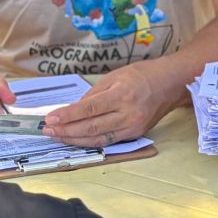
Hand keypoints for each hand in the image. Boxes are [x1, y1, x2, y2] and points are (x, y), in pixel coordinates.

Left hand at [43, 61, 187, 147]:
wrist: (170, 84)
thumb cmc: (141, 75)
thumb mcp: (114, 76)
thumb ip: (94, 94)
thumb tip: (73, 110)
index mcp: (122, 94)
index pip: (89, 109)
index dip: (68, 116)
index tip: (50, 119)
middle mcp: (128, 114)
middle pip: (91, 127)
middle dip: (66, 130)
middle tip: (47, 130)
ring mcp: (133, 127)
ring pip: (98, 139)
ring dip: (74, 140)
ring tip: (57, 137)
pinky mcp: (135, 134)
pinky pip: (108, 141)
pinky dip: (90, 142)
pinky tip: (75, 140)